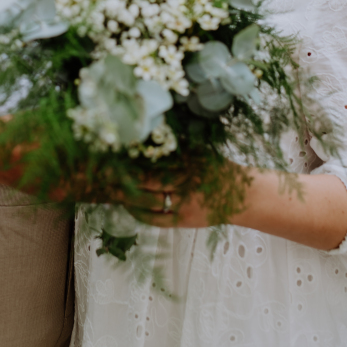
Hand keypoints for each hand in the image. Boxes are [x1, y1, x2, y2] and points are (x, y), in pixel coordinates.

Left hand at [124, 163, 346, 250]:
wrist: (243, 195)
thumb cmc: (219, 167)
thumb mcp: (201, 149)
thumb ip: (180, 141)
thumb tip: (153, 125)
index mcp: (190, 161)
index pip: (155, 157)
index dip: (133, 156)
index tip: (114, 150)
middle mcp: (187, 182)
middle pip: (148, 180)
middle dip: (126, 175)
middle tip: (103, 169)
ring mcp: (185, 204)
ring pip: (150, 200)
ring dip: (129, 193)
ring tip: (110, 186)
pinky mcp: (184, 221)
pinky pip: (156, 220)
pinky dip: (140, 213)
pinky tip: (128, 205)